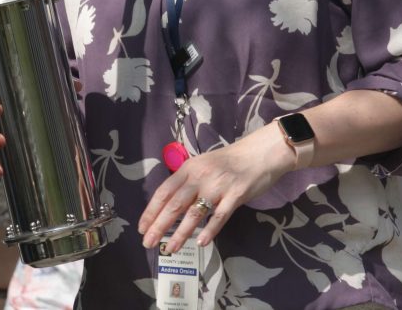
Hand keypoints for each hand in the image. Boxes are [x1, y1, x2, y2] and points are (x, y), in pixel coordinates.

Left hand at [137, 123, 294, 253]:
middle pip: (175, 204)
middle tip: (149, 243)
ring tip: (170, 248)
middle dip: (159, 226)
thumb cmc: (228, 162)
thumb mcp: (202, 166)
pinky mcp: (236, 195)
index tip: (142, 228)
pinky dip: (210, 230)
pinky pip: (220, 216)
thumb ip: (187, 182)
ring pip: (194, 213)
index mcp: (188, 168)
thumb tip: (168, 206)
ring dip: (180, 233)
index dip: (151, 211)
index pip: (164, 191)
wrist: (259, 154)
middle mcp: (200, 176)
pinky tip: (201, 242)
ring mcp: (218, 186)